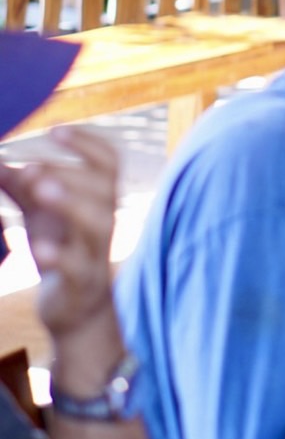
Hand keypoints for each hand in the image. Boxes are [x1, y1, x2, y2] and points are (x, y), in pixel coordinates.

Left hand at [0, 127, 118, 341]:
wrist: (79, 308)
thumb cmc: (61, 250)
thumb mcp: (40, 214)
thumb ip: (22, 185)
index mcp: (98, 200)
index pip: (109, 163)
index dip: (88, 144)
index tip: (56, 131)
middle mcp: (103, 222)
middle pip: (105, 189)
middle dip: (72, 173)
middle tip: (34, 169)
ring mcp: (95, 252)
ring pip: (98, 224)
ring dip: (72, 203)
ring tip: (42, 191)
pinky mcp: (82, 283)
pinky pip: (78, 267)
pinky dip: (59, 255)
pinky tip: (38, 247)